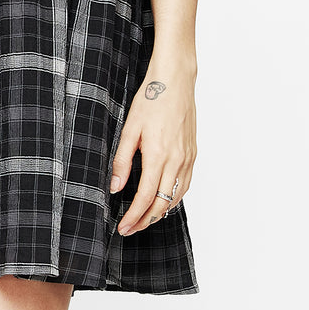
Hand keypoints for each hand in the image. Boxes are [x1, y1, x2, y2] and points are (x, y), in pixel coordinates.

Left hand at [109, 61, 196, 235]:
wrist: (175, 81)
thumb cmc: (152, 99)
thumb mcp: (130, 128)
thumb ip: (122, 160)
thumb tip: (115, 186)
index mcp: (158, 155)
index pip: (146, 198)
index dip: (133, 217)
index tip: (122, 227)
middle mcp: (176, 161)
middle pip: (162, 204)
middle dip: (145, 221)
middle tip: (130, 228)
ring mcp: (187, 158)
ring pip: (176, 197)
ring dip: (160, 212)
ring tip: (144, 218)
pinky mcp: (193, 153)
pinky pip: (185, 185)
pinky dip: (173, 198)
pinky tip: (163, 199)